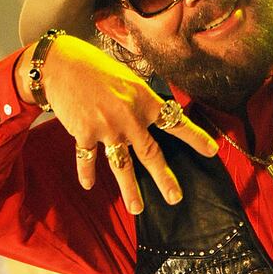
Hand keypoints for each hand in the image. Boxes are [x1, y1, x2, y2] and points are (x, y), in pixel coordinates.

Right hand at [16, 35, 218, 213]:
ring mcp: (106, 127)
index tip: (212, 151)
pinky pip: (87, 159)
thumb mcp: (128, 79)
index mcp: (144, 100)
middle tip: (175, 198)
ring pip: (123, 166)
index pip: (175, 121)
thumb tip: (156, 115)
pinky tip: (88, 185)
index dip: (195, 137)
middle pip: (151, 154)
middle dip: (164, 179)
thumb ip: (142, 101)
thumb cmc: (96, 69)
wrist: (60, 64)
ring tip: (137, 209)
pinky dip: (86, 173)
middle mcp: (129, 117)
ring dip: (130, 190)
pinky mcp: (84, 133)